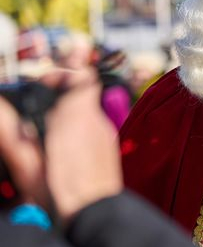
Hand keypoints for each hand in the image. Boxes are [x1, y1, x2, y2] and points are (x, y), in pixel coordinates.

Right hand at [0, 70, 122, 224]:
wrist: (95, 214)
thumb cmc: (61, 192)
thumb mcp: (27, 164)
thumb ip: (11, 132)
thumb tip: (0, 106)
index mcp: (76, 118)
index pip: (82, 76)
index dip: (66, 71)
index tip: (46, 81)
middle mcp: (96, 120)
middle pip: (83, 90)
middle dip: (62, 91)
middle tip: (41, 103)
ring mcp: (105, 132)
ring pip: (88, 107)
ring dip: (69, 109)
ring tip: (48, 127)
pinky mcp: (108, 145)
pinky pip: (93, 124)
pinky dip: (78, 125)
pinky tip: (62, 144)